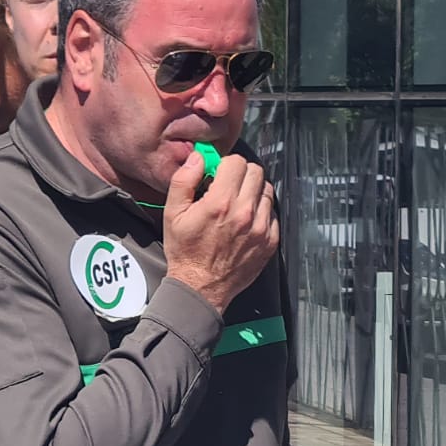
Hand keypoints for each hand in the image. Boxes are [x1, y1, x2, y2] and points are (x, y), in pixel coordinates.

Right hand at [163, 152, 280, 313]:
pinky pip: (272, 213)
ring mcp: (261, 227)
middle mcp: (245, 213)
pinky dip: (261, 211)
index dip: (226, 164)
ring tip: (237, 203)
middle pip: (256, 172)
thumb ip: (184, 180)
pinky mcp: (270, 240)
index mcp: (221, 203)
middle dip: (241, 174)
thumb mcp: (173, 214)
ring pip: (267, 190)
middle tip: (229, 186)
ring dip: (253, 191)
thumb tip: (199, 157)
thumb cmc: (185, 251)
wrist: (200, 287)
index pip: (237, 162)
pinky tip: (245, 220)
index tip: (219, 173)